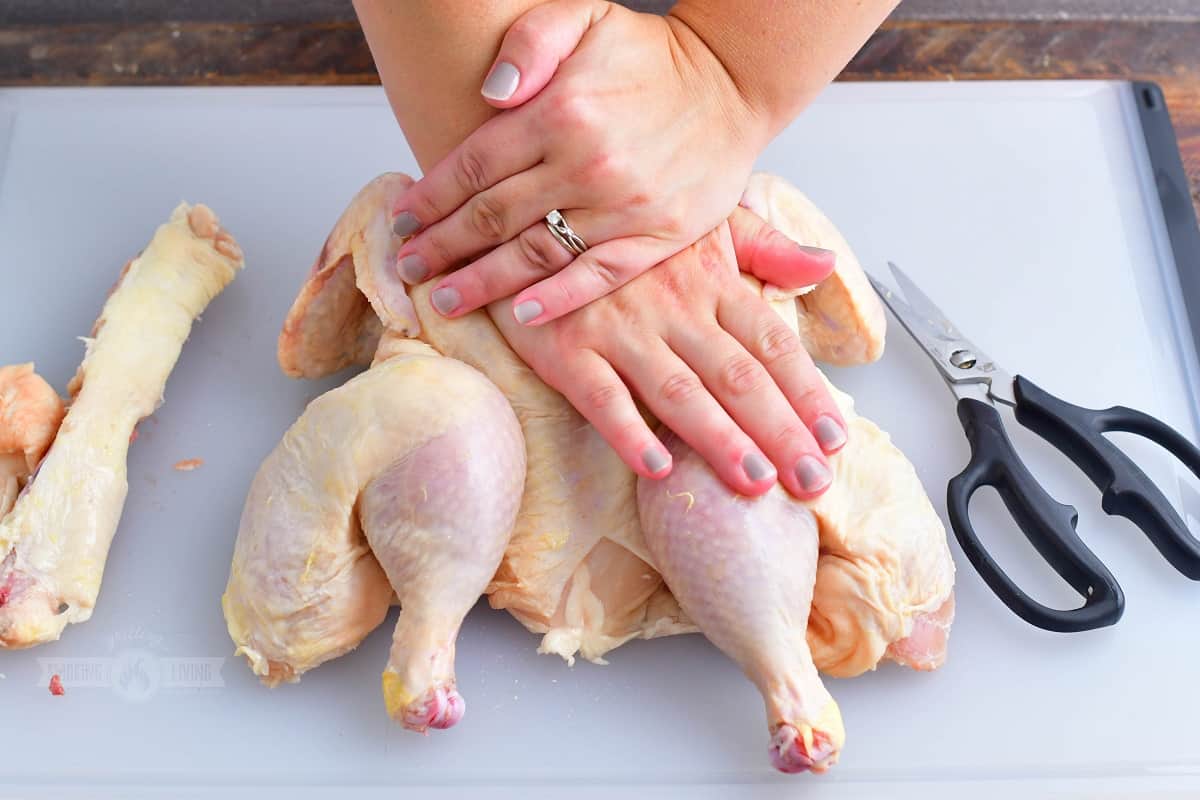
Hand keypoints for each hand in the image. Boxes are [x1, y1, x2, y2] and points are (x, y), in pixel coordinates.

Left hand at [389, 0, 782, 325]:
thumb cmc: (653, 57)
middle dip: (442, 246)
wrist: (735, 85)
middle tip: (408, 268)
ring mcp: (624, 206)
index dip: (431, 197)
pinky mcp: (657, 237)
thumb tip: (489, 92)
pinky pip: (597, 277)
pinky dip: (558, 300)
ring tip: (445, 299)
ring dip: (483, 282)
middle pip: (493, 217)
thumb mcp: (586, 18)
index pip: (474, 164)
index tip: (402, 220)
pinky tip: (522, 316)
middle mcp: (587, 164)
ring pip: (535, 255)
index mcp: (560, 112)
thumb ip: (530, 43)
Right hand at [488, 205, 847, 498]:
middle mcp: (672, 306)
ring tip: (756, 483)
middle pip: (738, 377)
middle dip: (780, 432)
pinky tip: (657, 468)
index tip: (837, 437)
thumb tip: (825, 266)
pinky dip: (627, 432)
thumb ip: (765, 247)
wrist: (530, 214)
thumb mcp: (701, 219)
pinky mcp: (565, 347)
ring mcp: (617, 328)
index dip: (807, 392)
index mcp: (711, 279)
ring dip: (719, 439)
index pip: (772, 342)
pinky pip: (600, 396)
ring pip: (678, 391)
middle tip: (812, 482)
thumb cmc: (625, 227)